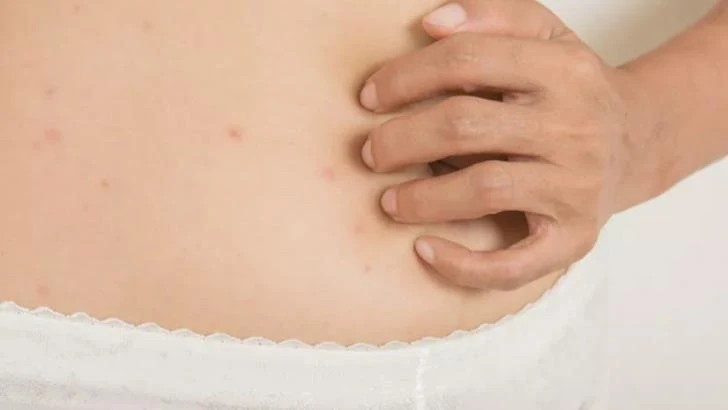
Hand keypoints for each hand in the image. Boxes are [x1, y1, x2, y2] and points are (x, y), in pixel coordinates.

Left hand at [359, 0, 645, 289]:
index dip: (406, 77)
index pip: (466, 61)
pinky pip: (513, 264)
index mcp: (563, 70)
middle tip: (371, 153)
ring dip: (421, 198)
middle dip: (401, 140)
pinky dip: (463, 265)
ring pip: (483, 189)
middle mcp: (574, 127)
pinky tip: (425, 249)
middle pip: (465, 126)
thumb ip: (492, 18)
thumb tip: (430, 23)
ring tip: (388, 201)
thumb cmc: (572, 91)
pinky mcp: (573, 238)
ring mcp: (576, 187)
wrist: (637, 142)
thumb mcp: (546, 37)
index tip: (370, 97)